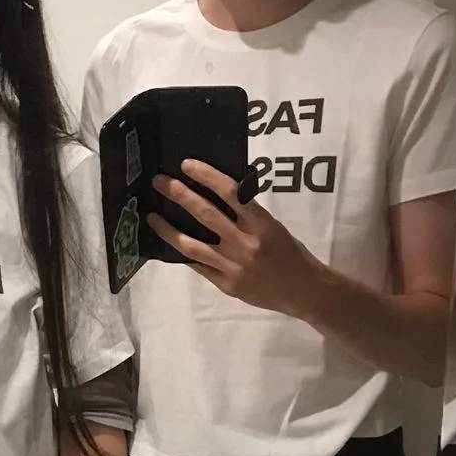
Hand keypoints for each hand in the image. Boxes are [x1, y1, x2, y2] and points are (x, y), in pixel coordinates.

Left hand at [149, 160, 322, 317]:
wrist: (304, 290)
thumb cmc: (290, 253)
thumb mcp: (273, 227)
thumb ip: (248, 214)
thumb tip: (218, 195)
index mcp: (261, 223)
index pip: (230, 192)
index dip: (206, 176)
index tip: (186, 165)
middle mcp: (245, 242)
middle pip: (205, 214)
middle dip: (179, 195)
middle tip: (159, 182)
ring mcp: (233, 266)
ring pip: (191, 244)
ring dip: (168, 228)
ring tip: (152, 216)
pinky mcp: (227, 284)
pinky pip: (198, 266)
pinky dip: (182, 253)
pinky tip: (168, 243)